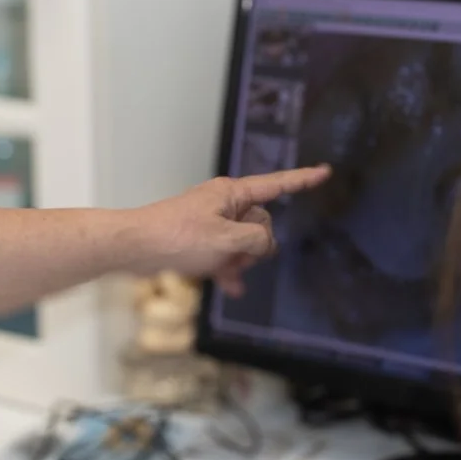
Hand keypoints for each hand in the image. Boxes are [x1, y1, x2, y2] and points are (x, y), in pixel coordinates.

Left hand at [129, 167, 330, 296]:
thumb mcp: (226, 239)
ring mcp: (211, 222)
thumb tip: (265, 244)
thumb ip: (256, 239)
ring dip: (241, 260)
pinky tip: (231, 287)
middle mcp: (223, 203)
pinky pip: (224, 253)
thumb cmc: (178, 237)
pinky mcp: (199, 240)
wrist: (136, 247)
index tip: (325, 172)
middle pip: (260, 222)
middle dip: (257, 245)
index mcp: (232, 194)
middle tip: (238, 257)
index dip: (302, 180)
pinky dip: (228, 268)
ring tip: (228, 273)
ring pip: (243, 241)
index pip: (276, 185)